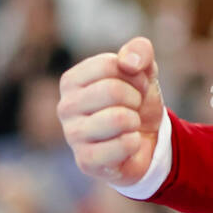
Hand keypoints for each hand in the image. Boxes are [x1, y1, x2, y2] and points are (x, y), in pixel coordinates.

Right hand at [58, 36, 164, 185]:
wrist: (147, 138)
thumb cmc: (137, 99)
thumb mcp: (144, 70)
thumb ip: (139, 51)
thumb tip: (129, 61)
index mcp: (72, 80)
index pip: (109, 64)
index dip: (134, 75)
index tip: (135, 86)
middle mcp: (65, 107)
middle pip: (112, 90)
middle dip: (136, 98)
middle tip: (134, 107)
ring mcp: (72, 136)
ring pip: (118, 118)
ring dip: (135, 121)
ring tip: (129, 125)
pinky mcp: (86, 161)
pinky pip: (123, 145)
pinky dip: (135, 142)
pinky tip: (128, 144)